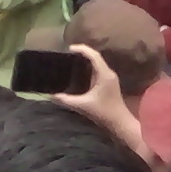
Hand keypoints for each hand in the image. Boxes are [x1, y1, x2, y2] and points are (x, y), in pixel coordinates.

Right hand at [50, 43, 145, 157]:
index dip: (82, 49)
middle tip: (67, 53)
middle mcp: (108, 73)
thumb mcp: (82, 106)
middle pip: (96, 57)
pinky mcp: (108, 84)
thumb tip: (51, 95)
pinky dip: (88, 67)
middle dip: (82, 53)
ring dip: (86, 60)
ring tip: (71, 60)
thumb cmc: (103, 112)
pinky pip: (98, 70)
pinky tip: (79, 72)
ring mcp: (109, 78)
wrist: (119, 122)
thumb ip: (66, 100)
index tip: (69, 48)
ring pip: (97, 63)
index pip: (94, 56)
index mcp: (104, 75)